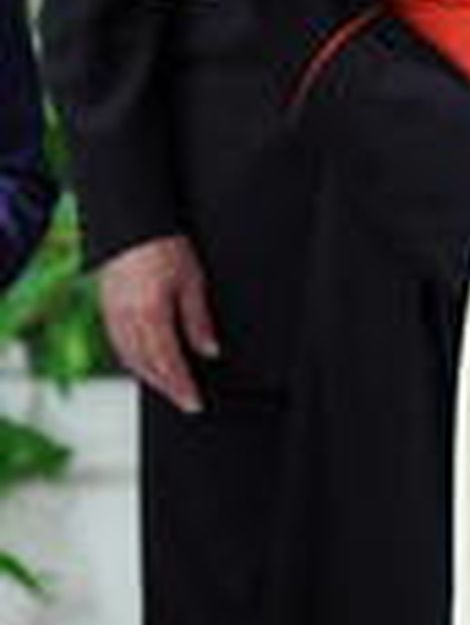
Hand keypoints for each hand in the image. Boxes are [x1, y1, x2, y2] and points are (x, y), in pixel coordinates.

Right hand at [97, 235, 218, 412]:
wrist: (131, 221)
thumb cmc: (164, 245)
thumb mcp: (192, 281)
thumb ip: (198, 320)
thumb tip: (209, 351)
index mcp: (152, 314)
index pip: (168, 363)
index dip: (182, 387)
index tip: (194, 403)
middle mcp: (128, 319)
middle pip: (147, 366)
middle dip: (167, 388)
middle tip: (184, 402)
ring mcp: (113, 314)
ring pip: (130, 358)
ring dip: (149, 377)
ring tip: (168, 388)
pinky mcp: (106, 307)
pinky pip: (118, 343)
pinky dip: (132, 360)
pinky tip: (143, 364)